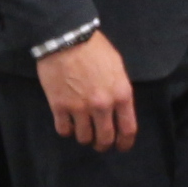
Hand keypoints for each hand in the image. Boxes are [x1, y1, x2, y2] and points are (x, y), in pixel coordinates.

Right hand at [35, 32, 137, 152]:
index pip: (128, 129)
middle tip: (100, 144)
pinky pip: (64, 130)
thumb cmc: (95, 49)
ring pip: (84, 137)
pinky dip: (66, 130)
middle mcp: (102, 105)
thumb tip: (119, 108)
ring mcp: (80, 108)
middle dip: (103, 145)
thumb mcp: (117, 67)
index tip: (121, 147)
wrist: (67, 39)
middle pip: (105, 138)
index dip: (125, 142)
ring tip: (83, 131)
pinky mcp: (59, 106)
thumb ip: (119, 90)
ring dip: (84, 137)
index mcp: (121, 94)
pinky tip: (67, 124)